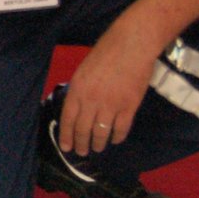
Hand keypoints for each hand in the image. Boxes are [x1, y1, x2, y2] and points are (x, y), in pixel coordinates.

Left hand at [60, 21, 161, 154]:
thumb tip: (77, 109)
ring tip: (98, 148)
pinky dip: (117, 137)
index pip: (68, 120)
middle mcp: (91, 100)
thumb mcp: (83, 70)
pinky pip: (121, 129)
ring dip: (98, 143)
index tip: (66, 147)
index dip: (66, 136)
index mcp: (77, 90)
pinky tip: (115, 139)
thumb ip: (80, 91)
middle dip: (81, 144)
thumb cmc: (106, 52)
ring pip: (101, 133)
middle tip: (82, 152)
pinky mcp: (129, 107)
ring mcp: (111, 105)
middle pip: (83, 130)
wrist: (132, 45)